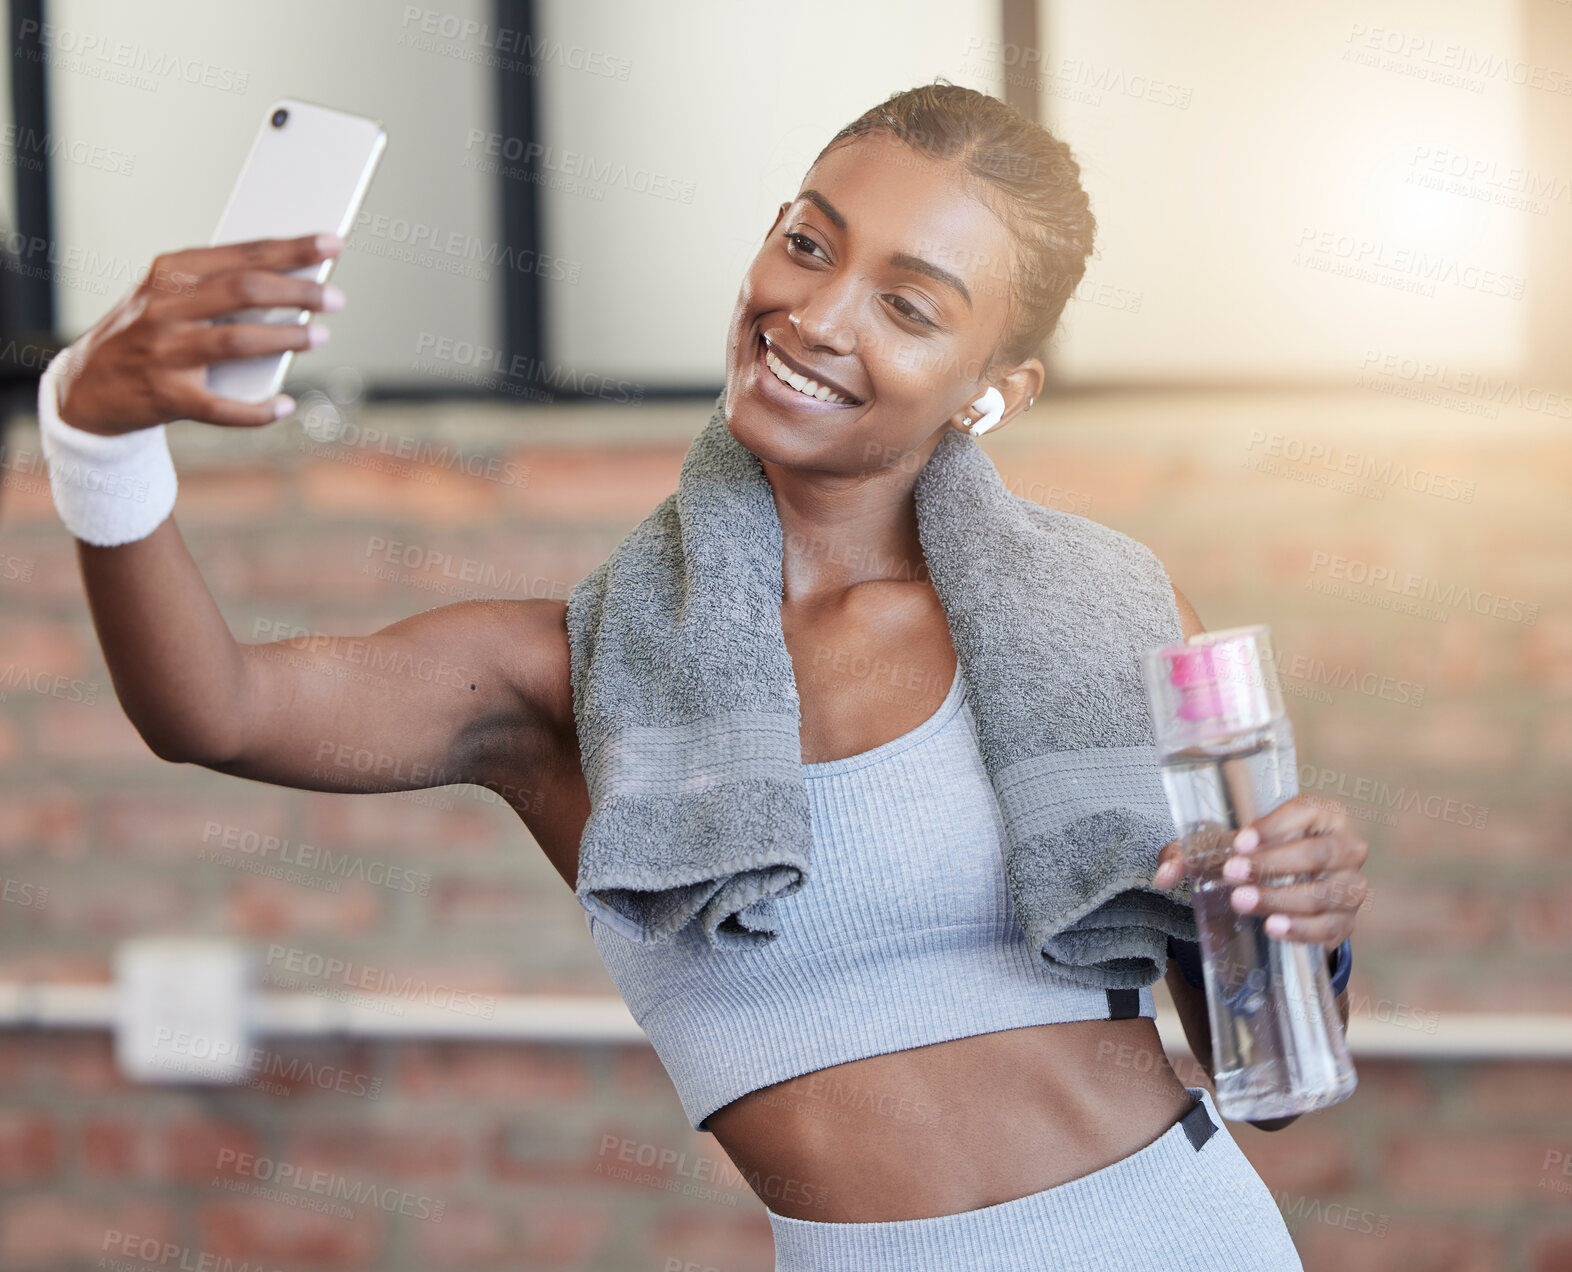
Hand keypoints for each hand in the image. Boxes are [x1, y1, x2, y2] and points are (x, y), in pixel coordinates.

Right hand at [54, 232, 344, 433]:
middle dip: (297, 292)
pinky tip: (283, 404)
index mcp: (169, 274)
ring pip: (236, 341)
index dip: (291, 249)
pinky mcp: (167, 397)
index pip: (241, 255)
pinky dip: (257, 409)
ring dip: (286, 339)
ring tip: (320, 336)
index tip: (332, 243)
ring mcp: (165, 353)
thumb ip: (219, 287)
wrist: (89, 386)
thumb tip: (293, 283)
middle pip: (244, 291)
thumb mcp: (169, 297)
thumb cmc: (147, 333)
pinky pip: (222, 407)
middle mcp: (164, 309)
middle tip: (335, 298)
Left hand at [1152, 794, 1368, 949]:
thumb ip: (1189, 854)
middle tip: (1233, 874)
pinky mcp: (1346, 921)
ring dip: (1283, 897)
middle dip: (1273, 864)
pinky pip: (1331, 927)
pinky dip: (1302, 929)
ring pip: (1327, 892)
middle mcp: (1346, 846)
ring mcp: (1351, 885)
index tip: (1239, 842)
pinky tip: (1273, 927)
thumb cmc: (1256, 855)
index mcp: (1321, 814)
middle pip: (1319, 853)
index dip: (1273, 826)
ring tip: (1244, 901)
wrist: (1286, 888)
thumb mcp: (1224, 847)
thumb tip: (1163, 874)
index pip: (1306, 811)